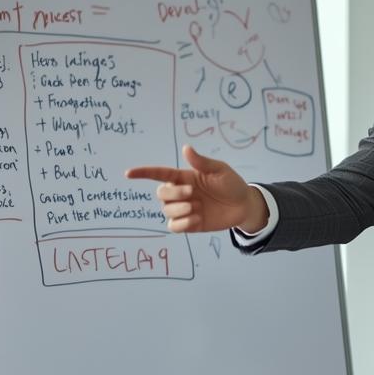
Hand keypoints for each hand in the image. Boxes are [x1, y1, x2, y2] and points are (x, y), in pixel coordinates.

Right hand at [125, 145, 267, 232]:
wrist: (244, 205)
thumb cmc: (231, 184)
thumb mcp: (220, 170)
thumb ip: (202, 162)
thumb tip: (186, 148)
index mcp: (184, 177)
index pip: (159, 174)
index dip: (143, 173)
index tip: (128, 174)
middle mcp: (181, 193)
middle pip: (161, 194)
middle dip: (173, 194)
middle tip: (192, 194)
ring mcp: (184, 209)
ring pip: (166, 210)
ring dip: (179, 209)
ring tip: (197, 208)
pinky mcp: (190, 224)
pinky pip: (174, 226)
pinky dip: (182, 224)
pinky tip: (196, 219)